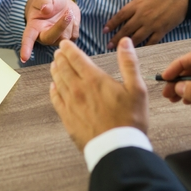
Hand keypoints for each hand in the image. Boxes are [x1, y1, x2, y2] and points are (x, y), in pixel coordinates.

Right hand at [20, 0, 80, 62]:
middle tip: (68, 13)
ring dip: (69, 23)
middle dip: (60, 26)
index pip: (28, 38)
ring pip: (64, 37)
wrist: (61, 3)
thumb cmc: (49, 1)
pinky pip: (74, 36)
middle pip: (50, 38)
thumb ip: (44, 1)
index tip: (24, 58)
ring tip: (67, 12)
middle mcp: (43, 35)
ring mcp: (56, 39)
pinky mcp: (67, 39)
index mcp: (34, 26)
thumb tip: (45, 8)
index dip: (26, 48)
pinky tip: (71, 19)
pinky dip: (75, 25)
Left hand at [49, 37, 148, 151]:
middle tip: (58, 52)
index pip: (76, 58)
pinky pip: (56, 100)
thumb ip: (129, 63)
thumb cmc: (130, 119)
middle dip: (60, 58)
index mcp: (94, 79)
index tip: (64, 43)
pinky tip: (53, 87)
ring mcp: (71, 105)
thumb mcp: (137, 89)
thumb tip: (125, 42)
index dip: (69, 49)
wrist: (117, 148)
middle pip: (64, 68)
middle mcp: (78, 89)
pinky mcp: (68, 119)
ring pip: (58, 82)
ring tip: (54, 65)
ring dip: (55, 71)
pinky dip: (53, 91)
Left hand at [105, 0, 188, 48]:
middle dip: (116, 38)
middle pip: (126, 29)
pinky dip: (145, 47)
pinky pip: (152, 41)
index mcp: (137, 4)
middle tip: (108, 45)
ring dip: (127, 44)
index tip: (104, 30)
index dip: (112, 24)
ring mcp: (153, 24)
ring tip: (119, 51)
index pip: (120, 16)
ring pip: (137, 37)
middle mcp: (143, 16)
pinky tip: (140, 51)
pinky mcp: (163, 29)